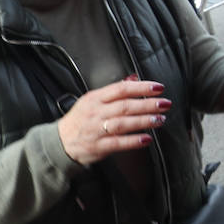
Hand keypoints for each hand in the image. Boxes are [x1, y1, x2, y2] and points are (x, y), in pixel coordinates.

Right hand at [56, 78, 171, 165]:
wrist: (59, 142)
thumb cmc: (81, 119)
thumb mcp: (93, 100)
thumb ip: (115, 90)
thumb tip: (135, 77)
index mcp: (95, 98)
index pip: (121, 89)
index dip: (141, 87)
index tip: (158, 87)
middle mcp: (95, 112)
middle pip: (125, 106)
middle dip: (147, 104)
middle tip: (165, 103)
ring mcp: (96, 130)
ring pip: (122, 123)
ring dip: (144, 121)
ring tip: (160, 119)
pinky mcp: (97, 146)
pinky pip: (117, 143)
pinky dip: (133, 141)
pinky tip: (147, 139)